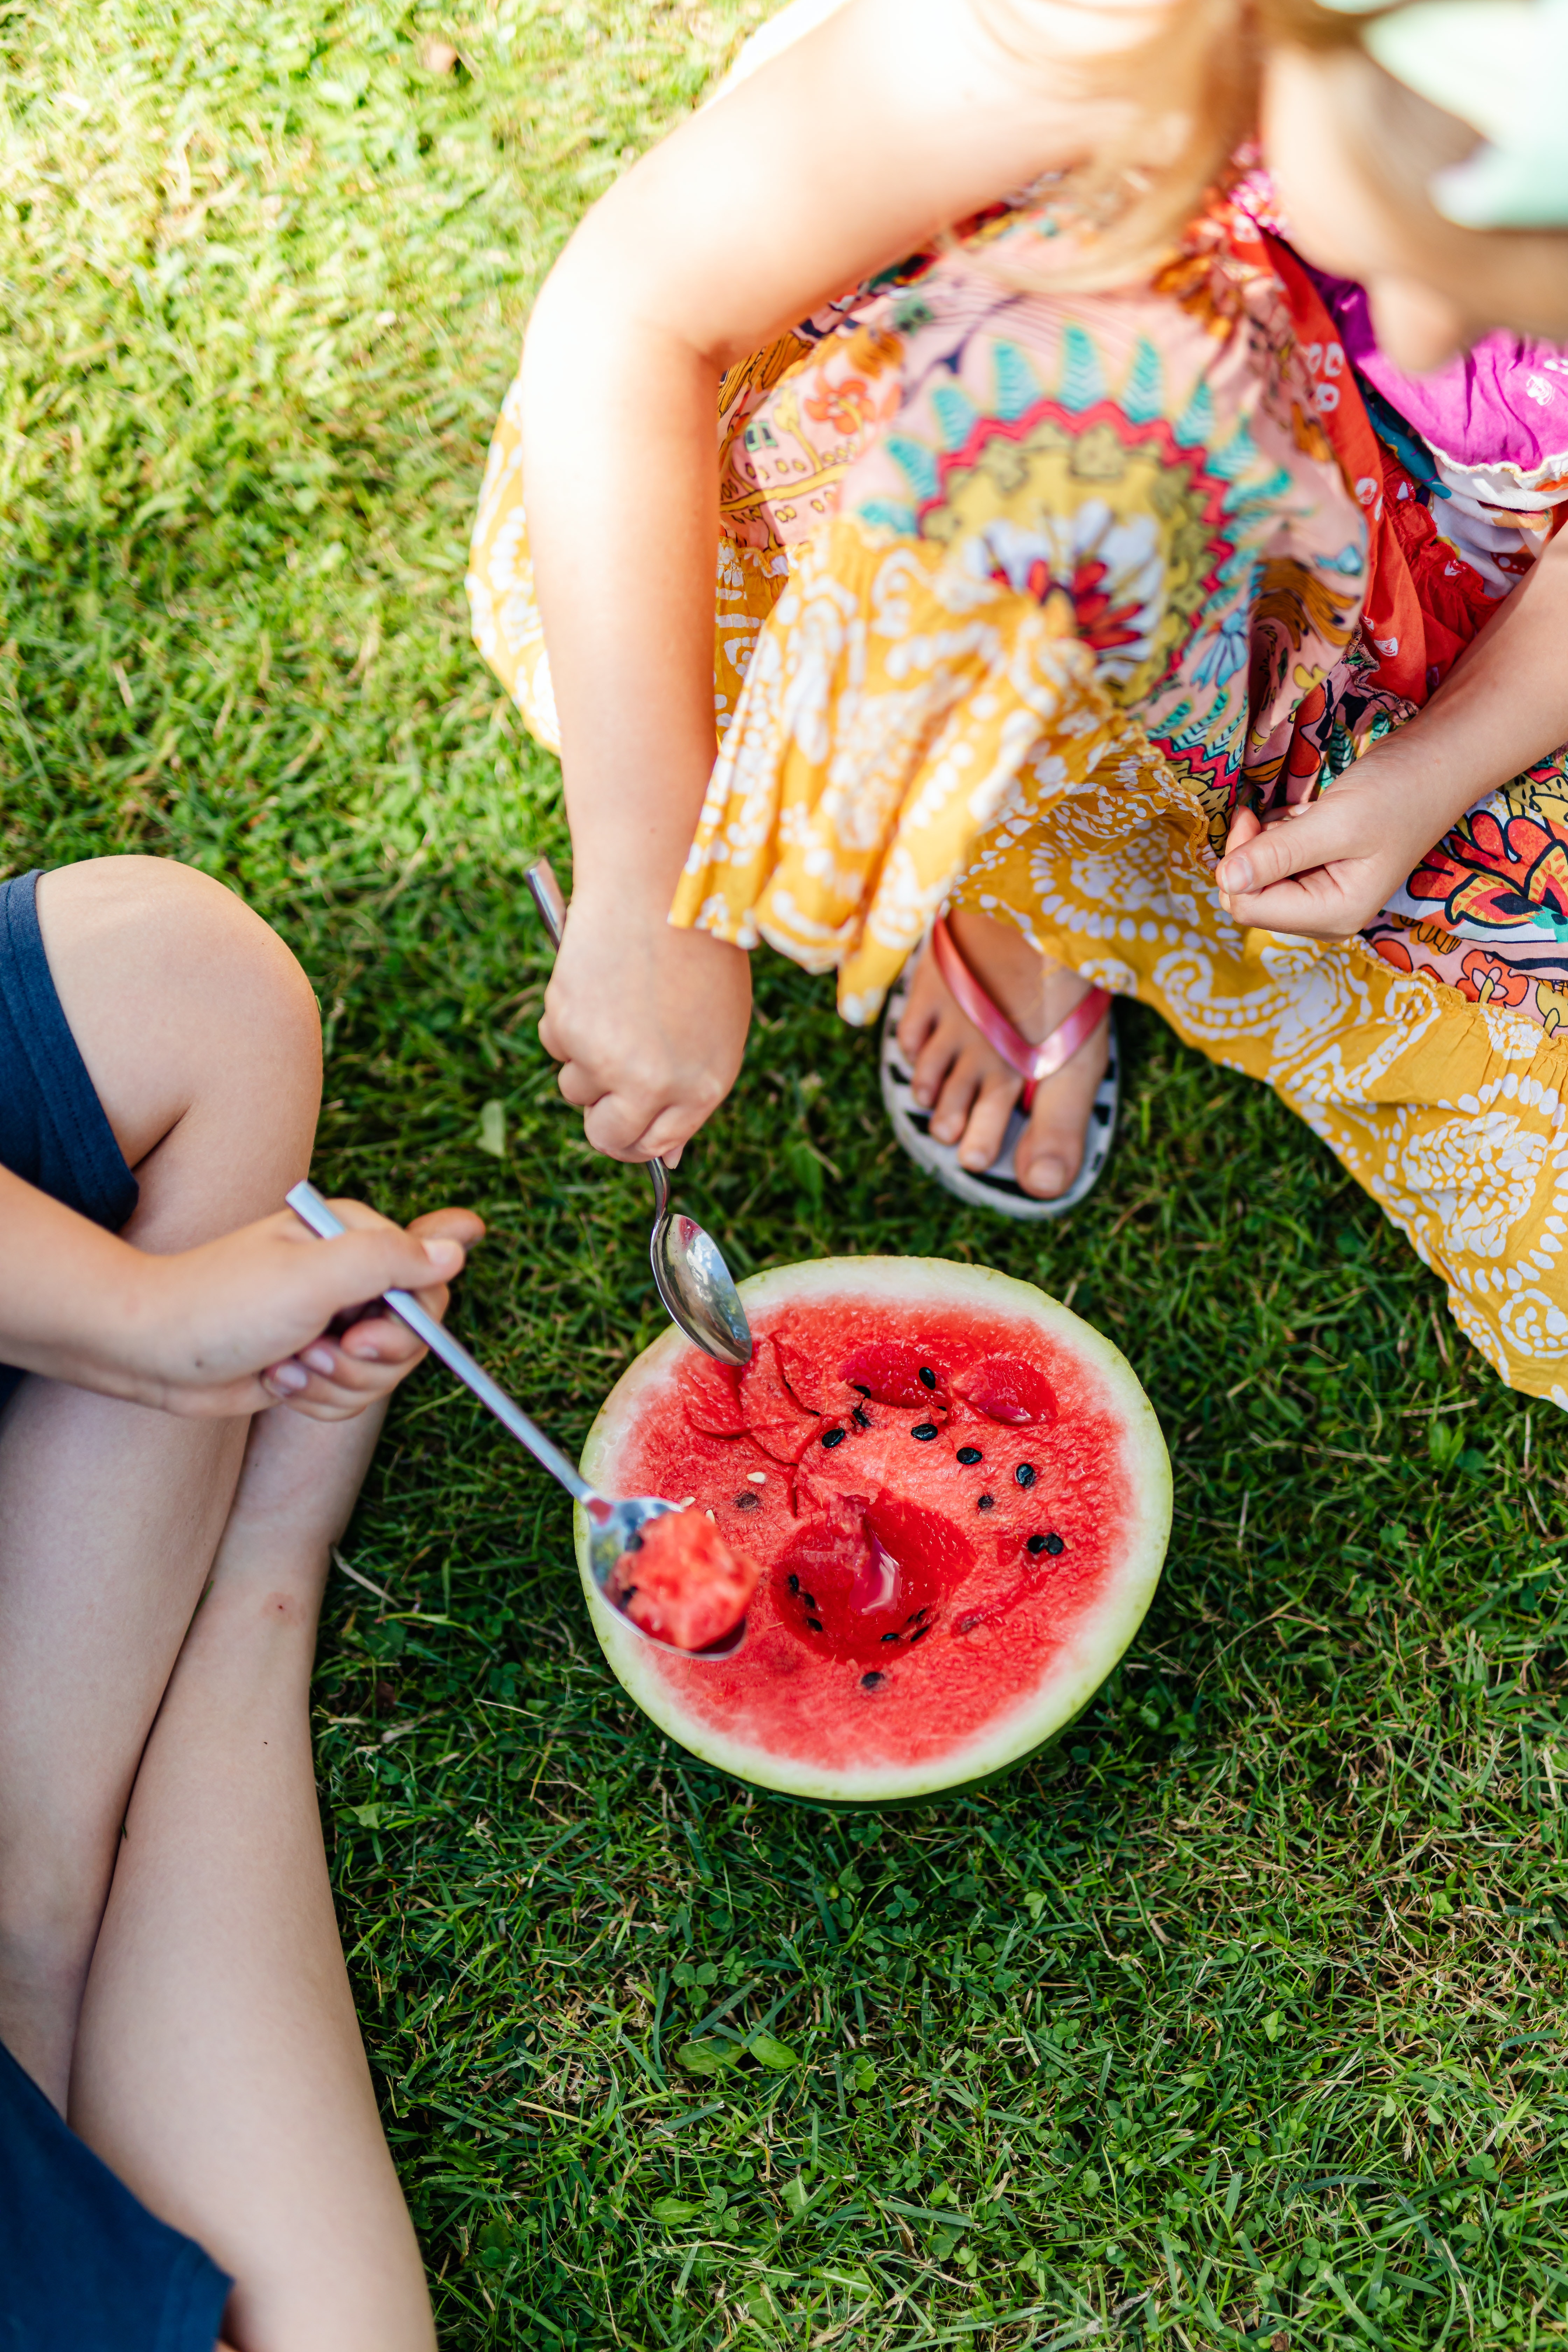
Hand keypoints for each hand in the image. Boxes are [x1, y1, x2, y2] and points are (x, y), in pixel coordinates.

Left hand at [90, 1200, 483, 1419]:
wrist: (151, 1349)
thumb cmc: (224, 1302)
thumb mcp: (313, 1274)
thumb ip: (390, 1260)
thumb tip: (458, 1250)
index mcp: (354, 1239)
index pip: (428, 1283)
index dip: (409, 1324)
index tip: (361, 1337)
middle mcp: (348, 1278)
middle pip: (411, 1336)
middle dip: (368, 1361)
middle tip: (319, 1352)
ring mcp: (330, 1322)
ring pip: (379, 1374)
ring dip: (335, 1383)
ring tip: (287, 1364)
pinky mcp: (311, 1362)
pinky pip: (348, 1396)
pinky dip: (315, 1398)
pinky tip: (275, 1379)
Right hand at [539, 894, 750, 1160]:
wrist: (659, 887)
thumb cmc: (697, 950)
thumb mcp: (719, 1028)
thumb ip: (692, 1089)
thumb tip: (667, 1153)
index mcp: (705, 1085)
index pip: (660, 1144)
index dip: (639, 1139)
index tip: (628, 1126)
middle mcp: (656, 1083)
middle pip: (608, 1136)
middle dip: (602, 1119)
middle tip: (605, 1083)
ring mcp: (608, 1059)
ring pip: (575, 1088)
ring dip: (585, 1059)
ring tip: (613, 1004)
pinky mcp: (567, 1028)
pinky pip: (555, 1044)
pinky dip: (566, 1021)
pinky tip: (594, 982)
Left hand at [1214, 760, 1436, 939]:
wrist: (1437, 763)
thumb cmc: (1398, 791)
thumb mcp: (1336, 822)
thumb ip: (1279, 854)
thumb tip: (1225, 879)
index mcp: (1334, 914)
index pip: (1249, 909)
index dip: (1238, 864)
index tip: (1250, 817)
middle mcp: (1326, 915)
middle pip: (1250, 897)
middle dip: (1252, 853)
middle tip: (1273, 815)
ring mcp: (1324, 896)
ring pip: (1259, 877)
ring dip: (1268, 840)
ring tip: (1306, 816)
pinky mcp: (1320, 873)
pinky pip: (1276, 861)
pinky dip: (1280, 833)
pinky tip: (1309, 816)